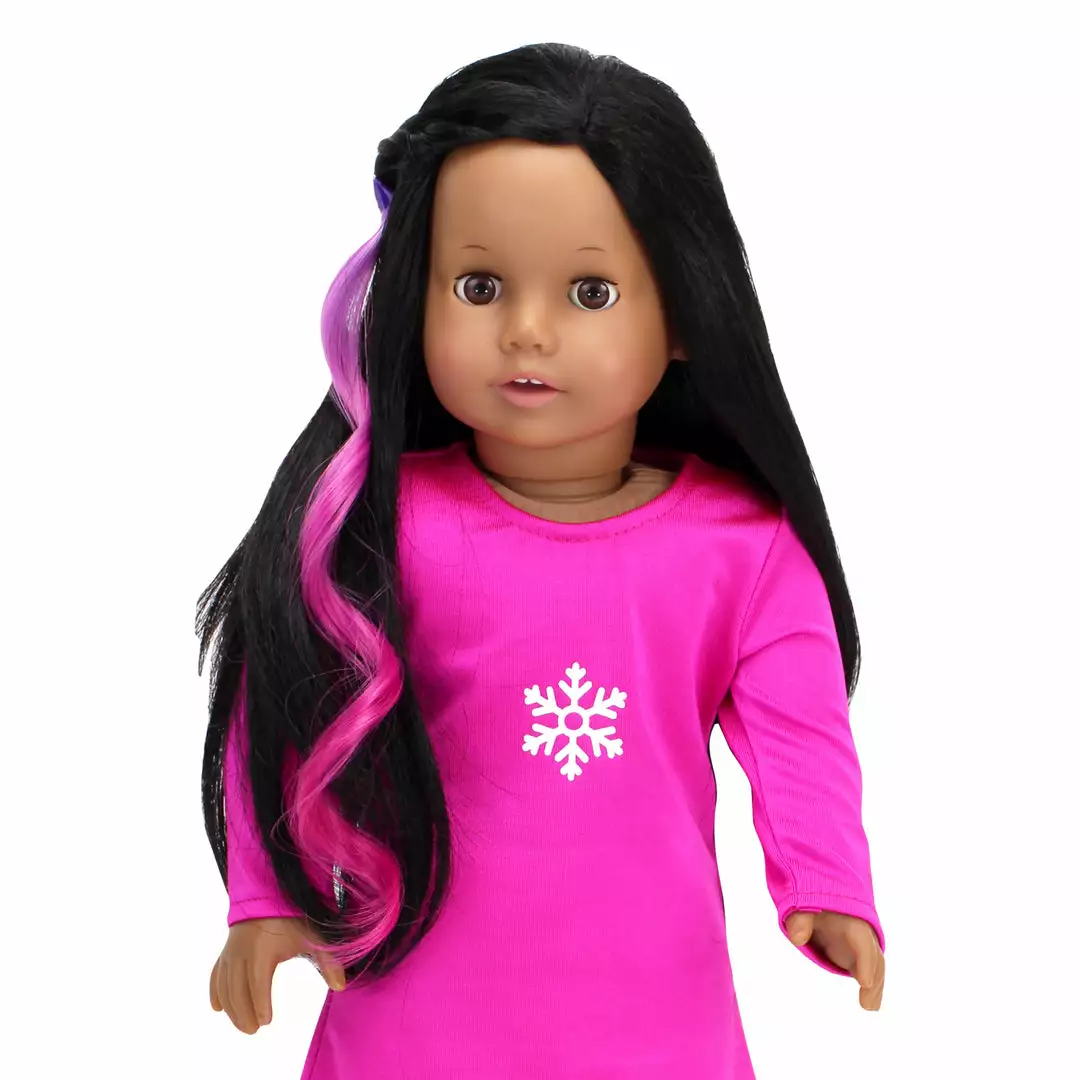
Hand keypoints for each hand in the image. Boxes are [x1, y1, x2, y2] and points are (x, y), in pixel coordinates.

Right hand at [209, 917, 346, 1033]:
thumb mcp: (313, 936)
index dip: (260, 1003)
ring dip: (230, 1007)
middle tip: (253, 1030)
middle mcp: (241, 951)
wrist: (271, 891)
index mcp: (262, 948)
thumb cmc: (293, 916)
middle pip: (236, 988)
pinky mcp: (226, 949)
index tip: (266, 1021)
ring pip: (224, 984)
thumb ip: (328, 961)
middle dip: (243, 1012)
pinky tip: (217, 1008)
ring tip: (242, 1024)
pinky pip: (216, 973)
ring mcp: (230, 950)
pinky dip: (215, 991)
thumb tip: (340, 986)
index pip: (258, 982)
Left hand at [785, 910, 883, 1010]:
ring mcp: (862, 945)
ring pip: (875, 965)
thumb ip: (800, 920)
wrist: (825, 904)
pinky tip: (869, 1003)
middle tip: (868, 1004)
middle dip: (873, 977)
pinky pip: (868, 970)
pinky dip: (870, 986)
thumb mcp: (804, 908)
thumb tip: (797, 938)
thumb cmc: (814, 907)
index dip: (865, 961)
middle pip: (873, 956)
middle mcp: (862, 933)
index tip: (864, 982)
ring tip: (869, 1006)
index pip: (862, 940)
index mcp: (850, 920)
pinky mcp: (857, 955)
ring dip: (874, 986)